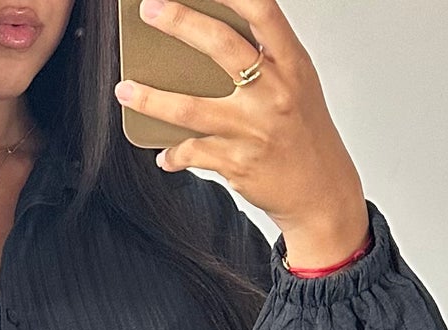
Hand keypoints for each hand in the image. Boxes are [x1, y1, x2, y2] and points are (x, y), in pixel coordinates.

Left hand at [114, 0, 369, 269]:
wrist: (322, 193)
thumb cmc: (304, 134)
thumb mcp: (297, 84)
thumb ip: (266, 57)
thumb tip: (209, 34)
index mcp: (292, 64)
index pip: (261, 10)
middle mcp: (274, 92)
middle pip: (220, 46)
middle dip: (179, 22)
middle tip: (149, 10)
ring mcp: (253, 129)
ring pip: (189, 108)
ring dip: (150, 98)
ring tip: (125, 90)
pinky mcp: (237, 163)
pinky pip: (192, 153)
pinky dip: (172, 154)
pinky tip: (164, 154)